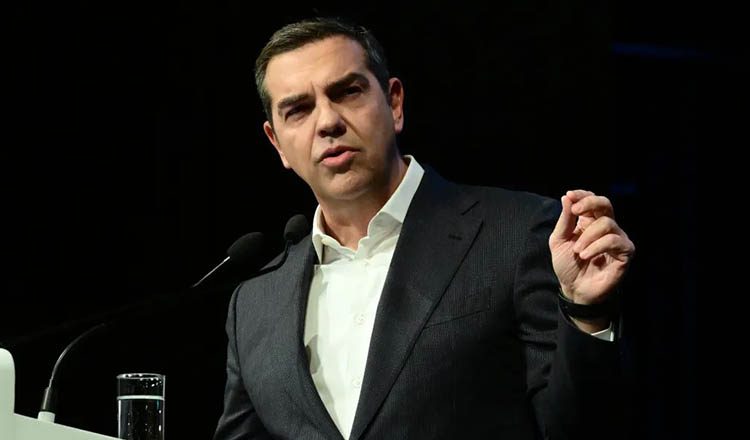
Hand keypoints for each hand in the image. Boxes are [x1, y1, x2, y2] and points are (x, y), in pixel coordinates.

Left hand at [549, 190, 634, 304]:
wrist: (574, 289)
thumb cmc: (567, 265)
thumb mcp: (559, 240)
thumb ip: (565, 220)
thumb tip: (567, 197)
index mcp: (589, 222)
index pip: (592, 200)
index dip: (583, 195)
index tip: (570, 195)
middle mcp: (606, 227)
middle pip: (606, 203)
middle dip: (590, 203)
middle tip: (576, 211)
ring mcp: (617, 239)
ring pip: (607, 223)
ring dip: (588, 236)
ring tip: (578, 251)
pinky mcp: (625, 252)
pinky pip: (614, 240)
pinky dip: (597, 246)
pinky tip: (586, 255)